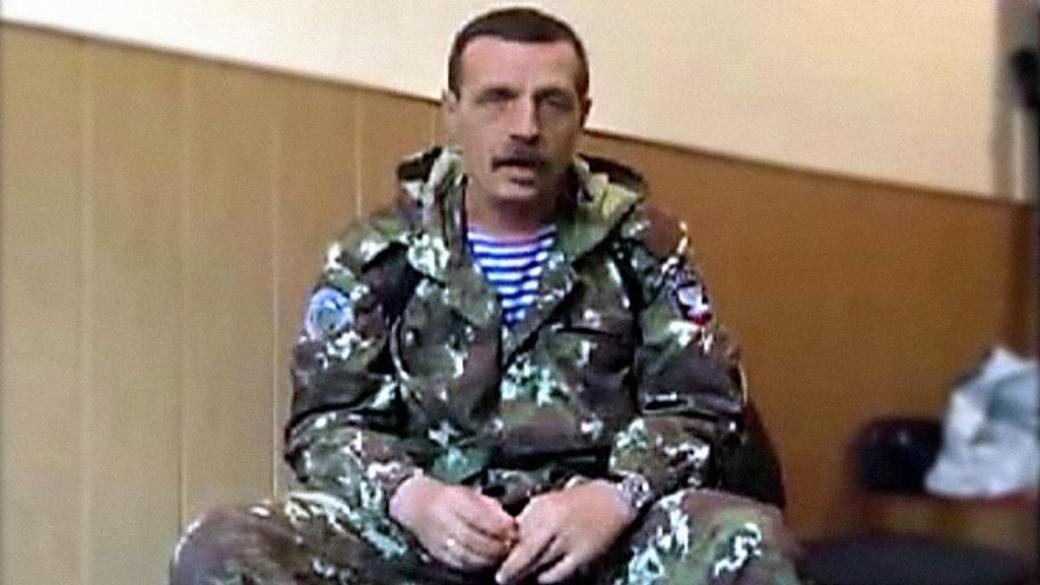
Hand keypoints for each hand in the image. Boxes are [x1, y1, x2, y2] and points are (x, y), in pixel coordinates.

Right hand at [389, 474, 517, 571]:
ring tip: (503, 555)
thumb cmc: (447, 496)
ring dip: (488, 557)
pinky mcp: (436, 552)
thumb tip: (510, 522)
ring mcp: (437, 538)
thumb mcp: (468, 493)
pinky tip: (487, 561)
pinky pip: (458, 563)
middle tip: (512, 546)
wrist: (413, 503)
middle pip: (473, 538)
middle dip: (496, 545)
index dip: (499, 526)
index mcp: (451, 499)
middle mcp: (442, 519)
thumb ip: (489, 506)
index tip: (514, 529)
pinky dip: (476, 565)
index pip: (478, 516)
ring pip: (466, 554)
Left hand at [495, 480, 636, 583]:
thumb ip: (528, 517)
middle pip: (523, 553)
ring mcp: (569, 542)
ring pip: (538, 566)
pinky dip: (546, 577)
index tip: (493, 557)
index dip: (502, 549)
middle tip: (502, 576)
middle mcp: (555, 524)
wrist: (614, 501)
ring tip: (517, 577)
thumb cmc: (580, 499)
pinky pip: (557, 573)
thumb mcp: (548, 500)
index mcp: (544, 508)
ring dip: (526, 574)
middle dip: (509, 568)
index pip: (514, 534)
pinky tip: (541, 576)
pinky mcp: (583, 556)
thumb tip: (508, 535)